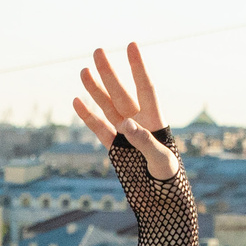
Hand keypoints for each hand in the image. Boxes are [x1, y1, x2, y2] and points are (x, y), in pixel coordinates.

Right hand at [72, 42, 177, 179]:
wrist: (160, 200)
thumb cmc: (168, 178)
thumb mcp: (161, 160)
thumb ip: (144, 141)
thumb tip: (125, 124)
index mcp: (155, 120)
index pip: (145, 88)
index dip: (138, 67)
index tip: (131, 45)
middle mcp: (138, 122)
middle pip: (121, 92)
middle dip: (109, 73)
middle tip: (98, 51)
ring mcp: (124, 134)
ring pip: (107, 106)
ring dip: (95, 90)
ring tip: (83, 70)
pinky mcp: (113, 148)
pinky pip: (98, 129)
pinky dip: (87, 116)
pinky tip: (77, 101)